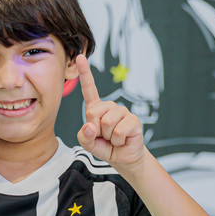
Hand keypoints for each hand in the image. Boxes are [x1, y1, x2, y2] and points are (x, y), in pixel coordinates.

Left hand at [74, 55, 144, 169]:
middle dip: (95, 129)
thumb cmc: (105, 147)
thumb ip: (84, 136)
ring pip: (107, 123)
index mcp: (96, 108)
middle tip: (104, 136)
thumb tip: (91, 127)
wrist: (122, 158)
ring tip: (114, 138)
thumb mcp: (88, 143)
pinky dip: (118, 140)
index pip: (89, 89)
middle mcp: (109, 107)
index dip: (85, 73)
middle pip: (93, 113)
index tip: (80, 57)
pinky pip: (119, 131)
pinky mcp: (133, 120)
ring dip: (108, 136)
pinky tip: (122, 140)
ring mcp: (122, 112)